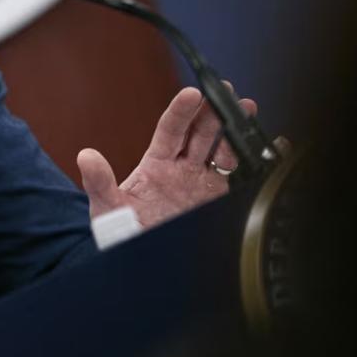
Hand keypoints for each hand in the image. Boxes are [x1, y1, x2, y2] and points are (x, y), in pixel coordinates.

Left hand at [76, 85, 256, 229]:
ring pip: (222, 150)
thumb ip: (99, 183)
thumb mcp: (107, 208)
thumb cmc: (122, 232)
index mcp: (157, 163)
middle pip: (201, 132)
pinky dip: (257, 162)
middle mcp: (182, 169)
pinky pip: (241, 178)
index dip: (182, 110)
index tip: (193, 93)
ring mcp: (203, 184)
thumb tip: (85, 156)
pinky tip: (271, 148)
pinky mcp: (220, 201)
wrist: (143, 265)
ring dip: (235, 131)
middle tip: (229, 92)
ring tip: (248, 113)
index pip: (170, 129)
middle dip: (215, 111)